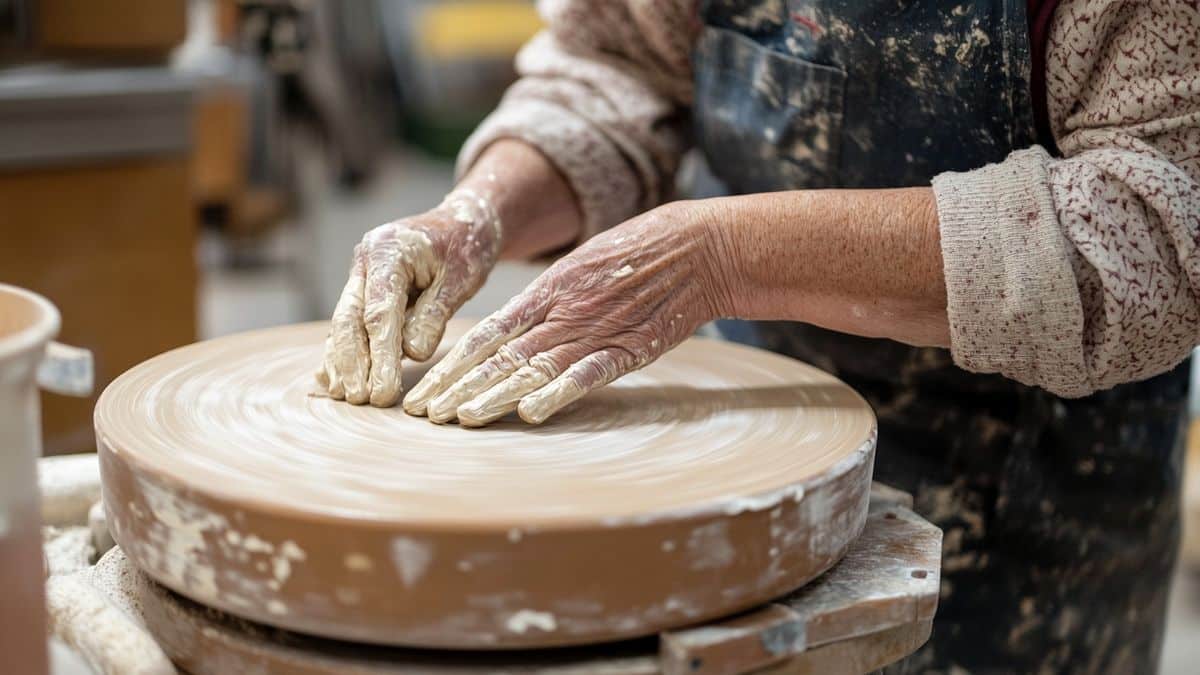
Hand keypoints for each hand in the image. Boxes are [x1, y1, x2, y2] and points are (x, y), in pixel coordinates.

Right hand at [317, 190, 500, 406]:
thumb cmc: (466, 247)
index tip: (383, 390)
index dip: (379, 354)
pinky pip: (349, 323)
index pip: (379, 311)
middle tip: (361, 399)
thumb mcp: (460, 279)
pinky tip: (337, 380)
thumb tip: (412, 353)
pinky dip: (344, 351)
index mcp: (387, 251)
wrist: (462, 222)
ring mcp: (359, 275)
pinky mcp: (363, 290)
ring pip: (343, 323)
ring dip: (343, 362)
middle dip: (353, 362)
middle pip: (349, 318)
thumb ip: (434, 314)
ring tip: (347, 396)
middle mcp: (364, 261)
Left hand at [402, 201, 727, 425]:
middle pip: (500, 357)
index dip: (452, 364)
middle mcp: (562, 313)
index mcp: (547, 290)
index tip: (423, 389)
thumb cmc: (636, 254)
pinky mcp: (629, 350)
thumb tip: (506, 333)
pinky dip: (560, 392)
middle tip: (424, 414)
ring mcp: (595, 332)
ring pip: (534, 369)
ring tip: (461, 419)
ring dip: (496, 396)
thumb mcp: (580, 267)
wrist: (697, 249)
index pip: (487, 334)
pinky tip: (533, 413)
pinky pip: (589, 374)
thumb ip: (545, 302)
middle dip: (458, 387)